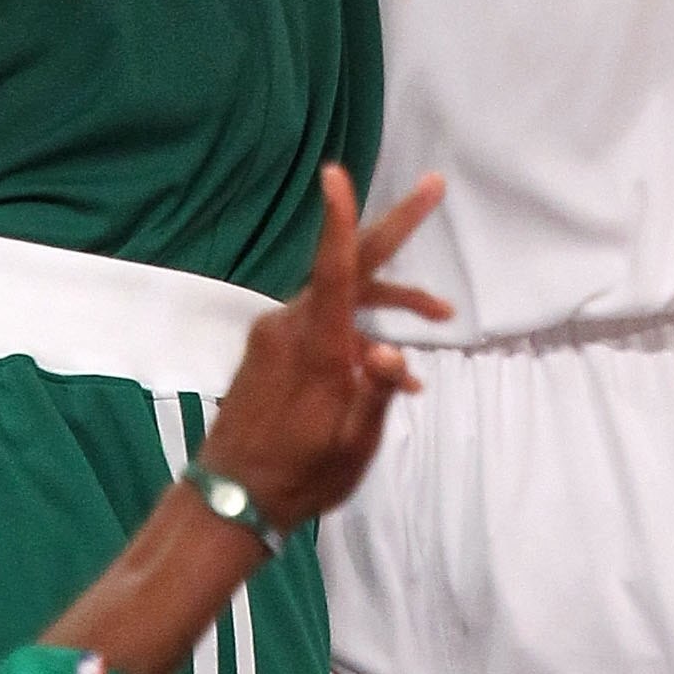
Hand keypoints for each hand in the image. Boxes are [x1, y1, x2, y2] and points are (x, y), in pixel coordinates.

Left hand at [199, 167, 445, 533]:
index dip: (338, 219)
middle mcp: (291, 329)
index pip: (332, 270)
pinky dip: (358, 331)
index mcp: (315, 348)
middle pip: (348, 265)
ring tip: (442, 315)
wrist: (231, 500)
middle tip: (434, 187)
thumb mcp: (353, 446)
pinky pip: (322, 324)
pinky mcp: (270, 349)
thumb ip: (376, 394)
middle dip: (394, 228)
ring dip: (389, 302)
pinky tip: (387, 369)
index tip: (335, 173)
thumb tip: (395, 350)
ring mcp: (276, 336)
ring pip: (340, 298)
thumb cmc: (300, 476)